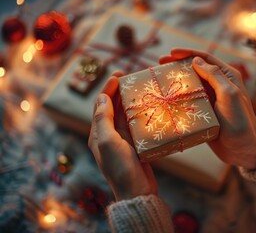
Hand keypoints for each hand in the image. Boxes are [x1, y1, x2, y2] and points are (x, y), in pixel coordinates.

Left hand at [88, 73, 156, 200]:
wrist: (136, 191)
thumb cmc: (120, 168)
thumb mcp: (108, 142)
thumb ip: (104, 120)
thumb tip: (102, 98)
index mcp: (98, 134)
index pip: (100, 105)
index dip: (107, 89)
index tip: (117, 75)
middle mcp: (108, 135)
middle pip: (112, 107)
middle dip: (118, 91)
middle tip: (128, 77)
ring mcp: (122, 140)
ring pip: (124, 114)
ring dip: (129, 100)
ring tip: (137, 87)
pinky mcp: (135, 144)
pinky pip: (135, 124)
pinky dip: (138, 113)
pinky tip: (146, 106)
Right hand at [160, 48, 255, 168]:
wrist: (244, 149)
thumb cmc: (240, 121)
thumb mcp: (229, 94)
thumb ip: (214, 76)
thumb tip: (196, 60)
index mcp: (227, 76)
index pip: (205, 58)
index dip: (187, 53)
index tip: (170, 53)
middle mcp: (218, 85)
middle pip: (195, 69)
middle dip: (178, 65)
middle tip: (160, 64)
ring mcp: (211, 99)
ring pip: (191, 85)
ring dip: (177, 81)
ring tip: (161, 79)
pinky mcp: (205, 112)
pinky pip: (189, 100)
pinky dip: (178, 97)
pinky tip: (168, 99)